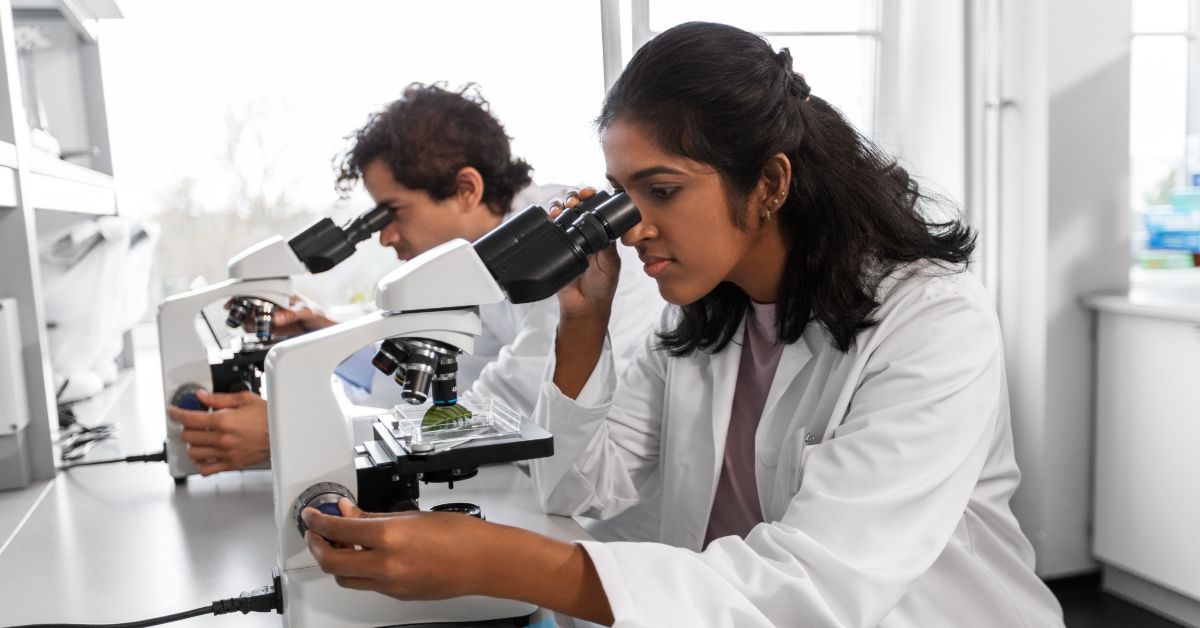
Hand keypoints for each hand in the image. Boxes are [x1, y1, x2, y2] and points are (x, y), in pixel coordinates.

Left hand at [167, 390, 268, 474]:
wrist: (284, 433)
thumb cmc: (269, 416)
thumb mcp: (244, 399)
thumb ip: (219, 398)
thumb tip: (202, 396)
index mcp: (223, 421)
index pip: (189, 418)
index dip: (176, 413)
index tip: (173, 411)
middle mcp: (222, 439)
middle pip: (188, 436)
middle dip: (185, 427)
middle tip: (191, 422)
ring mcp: (225, 453)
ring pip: (193, 453)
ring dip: (192, 444)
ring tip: (199, 438)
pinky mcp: (231, 464)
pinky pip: (206, 469)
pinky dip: (200, 464)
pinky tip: (204, 455)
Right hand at [225, 295, 333, 336]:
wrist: (323, 330)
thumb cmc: (317, 315)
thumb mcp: (306, 312)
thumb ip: (291, 314)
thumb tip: (275, 318)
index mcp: (279, 292)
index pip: (256, 290)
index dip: (242, 296)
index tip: (233, 303)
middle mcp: (273, 303)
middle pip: (249, 305)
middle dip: (243, 312)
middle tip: (247, 319)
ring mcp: (271, 315)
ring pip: (250, 318)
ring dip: (248, 323)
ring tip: (254, 326)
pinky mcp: (271, 328)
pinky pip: (257, 329)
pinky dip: (254, 331)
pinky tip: (259, 332)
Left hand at [302, 499, 488, 599]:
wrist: (483, 560)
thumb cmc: (459, 535)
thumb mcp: (411, 516)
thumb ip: (373, 516)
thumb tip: (349, 512)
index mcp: (389, 536)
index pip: (337, 529)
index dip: (317, 521)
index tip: (312, 516)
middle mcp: (386, 564)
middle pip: (331, 561)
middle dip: (317, 545)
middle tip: (316, 532)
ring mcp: (390, 584)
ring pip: (345, 578)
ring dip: (336, 561)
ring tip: (342, 543)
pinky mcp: (396, 595)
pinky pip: (367, 584)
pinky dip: (359, 569)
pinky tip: (366, 554)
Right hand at [548, 188, 620, 319]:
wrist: (584, 306)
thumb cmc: (602, 286)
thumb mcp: (610, 265)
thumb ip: (607, 248)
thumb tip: (604, 229)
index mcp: (601, 233)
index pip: (596, 208)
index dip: (592, 196)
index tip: (589, 194)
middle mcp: (584, 232)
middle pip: (576, 205)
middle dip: (574, 196)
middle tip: (574, 200)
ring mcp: (568, 238)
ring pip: (562, 213)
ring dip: (559, 204)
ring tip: (560, 207)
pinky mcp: (556, 246)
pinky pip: (550, 229)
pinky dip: (548, 219)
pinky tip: (550, 216)